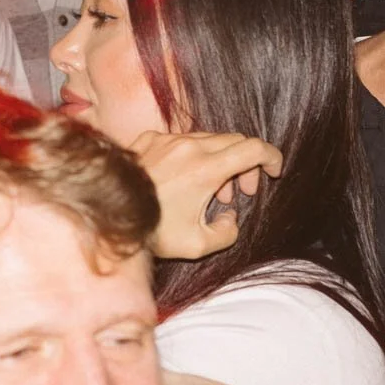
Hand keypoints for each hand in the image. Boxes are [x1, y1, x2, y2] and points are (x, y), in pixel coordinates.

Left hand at [131, 130, 283, 260]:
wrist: (110, 213)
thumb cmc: (154, 231)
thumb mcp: (198, 245)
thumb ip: (227, 232)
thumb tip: (229, 218)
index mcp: (206, 168)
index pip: (254, 149)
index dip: (272, 158)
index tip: (274, 172)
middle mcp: (189, 146)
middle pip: (234, 141)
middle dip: (247, 165)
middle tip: (243, 192)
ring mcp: (167, 139)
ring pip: (208, 139)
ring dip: (221, 161)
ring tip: (216, 193)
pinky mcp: (149, 139)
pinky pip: (182, 140)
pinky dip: (194, 156)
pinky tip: (186, 180)